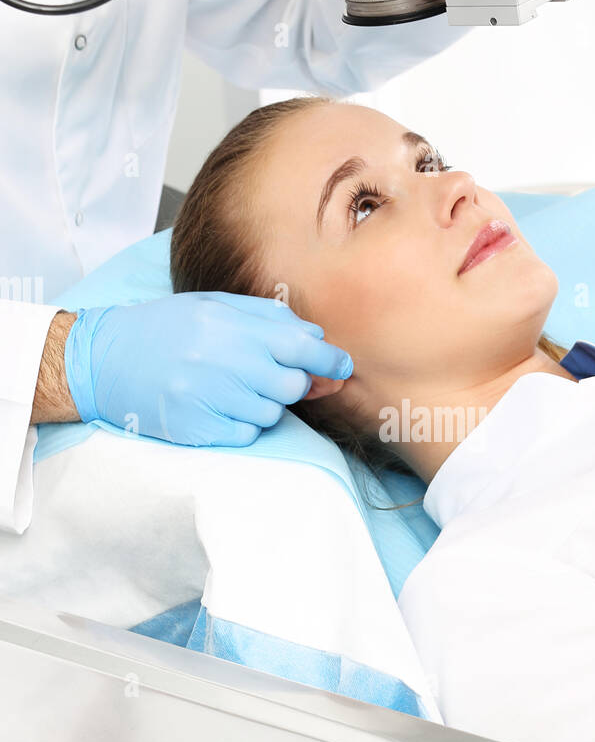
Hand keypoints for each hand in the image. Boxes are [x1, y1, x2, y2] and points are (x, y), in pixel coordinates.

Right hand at [63, 292, 351, 445]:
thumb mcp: (214, 307)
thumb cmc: (166, 328)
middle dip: (294, 383)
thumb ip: (268, 321)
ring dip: (265, 404)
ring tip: (234, 387)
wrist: (104, 359)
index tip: (342, 366)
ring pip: (271, 413)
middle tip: (273, 376)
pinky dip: (243, 424)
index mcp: (226, 325)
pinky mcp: (196, 428)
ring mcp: (206, 398)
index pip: (299, 345)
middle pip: (292, 385)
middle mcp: (219, 361)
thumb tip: (319, 341)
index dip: (329, 359)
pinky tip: (220, 407)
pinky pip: (246, 434)